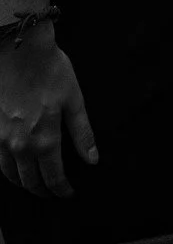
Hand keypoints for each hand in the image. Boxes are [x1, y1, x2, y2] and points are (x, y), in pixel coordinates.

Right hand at [0, 27, 98, 195]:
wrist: (18, 50)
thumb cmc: (50, 70)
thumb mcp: (74, 99)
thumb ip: (83, 133)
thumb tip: (92, 159)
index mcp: (44, 139)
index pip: (53, 177)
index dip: (61, 189)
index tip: (68, 193)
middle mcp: (20, 145)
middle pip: (29, 181)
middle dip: (42, 190)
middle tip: (51, 193)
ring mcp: (1, 138)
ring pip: (9, 173)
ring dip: (22, 182)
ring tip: (33, 183)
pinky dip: (6, 168)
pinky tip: (13, 165)